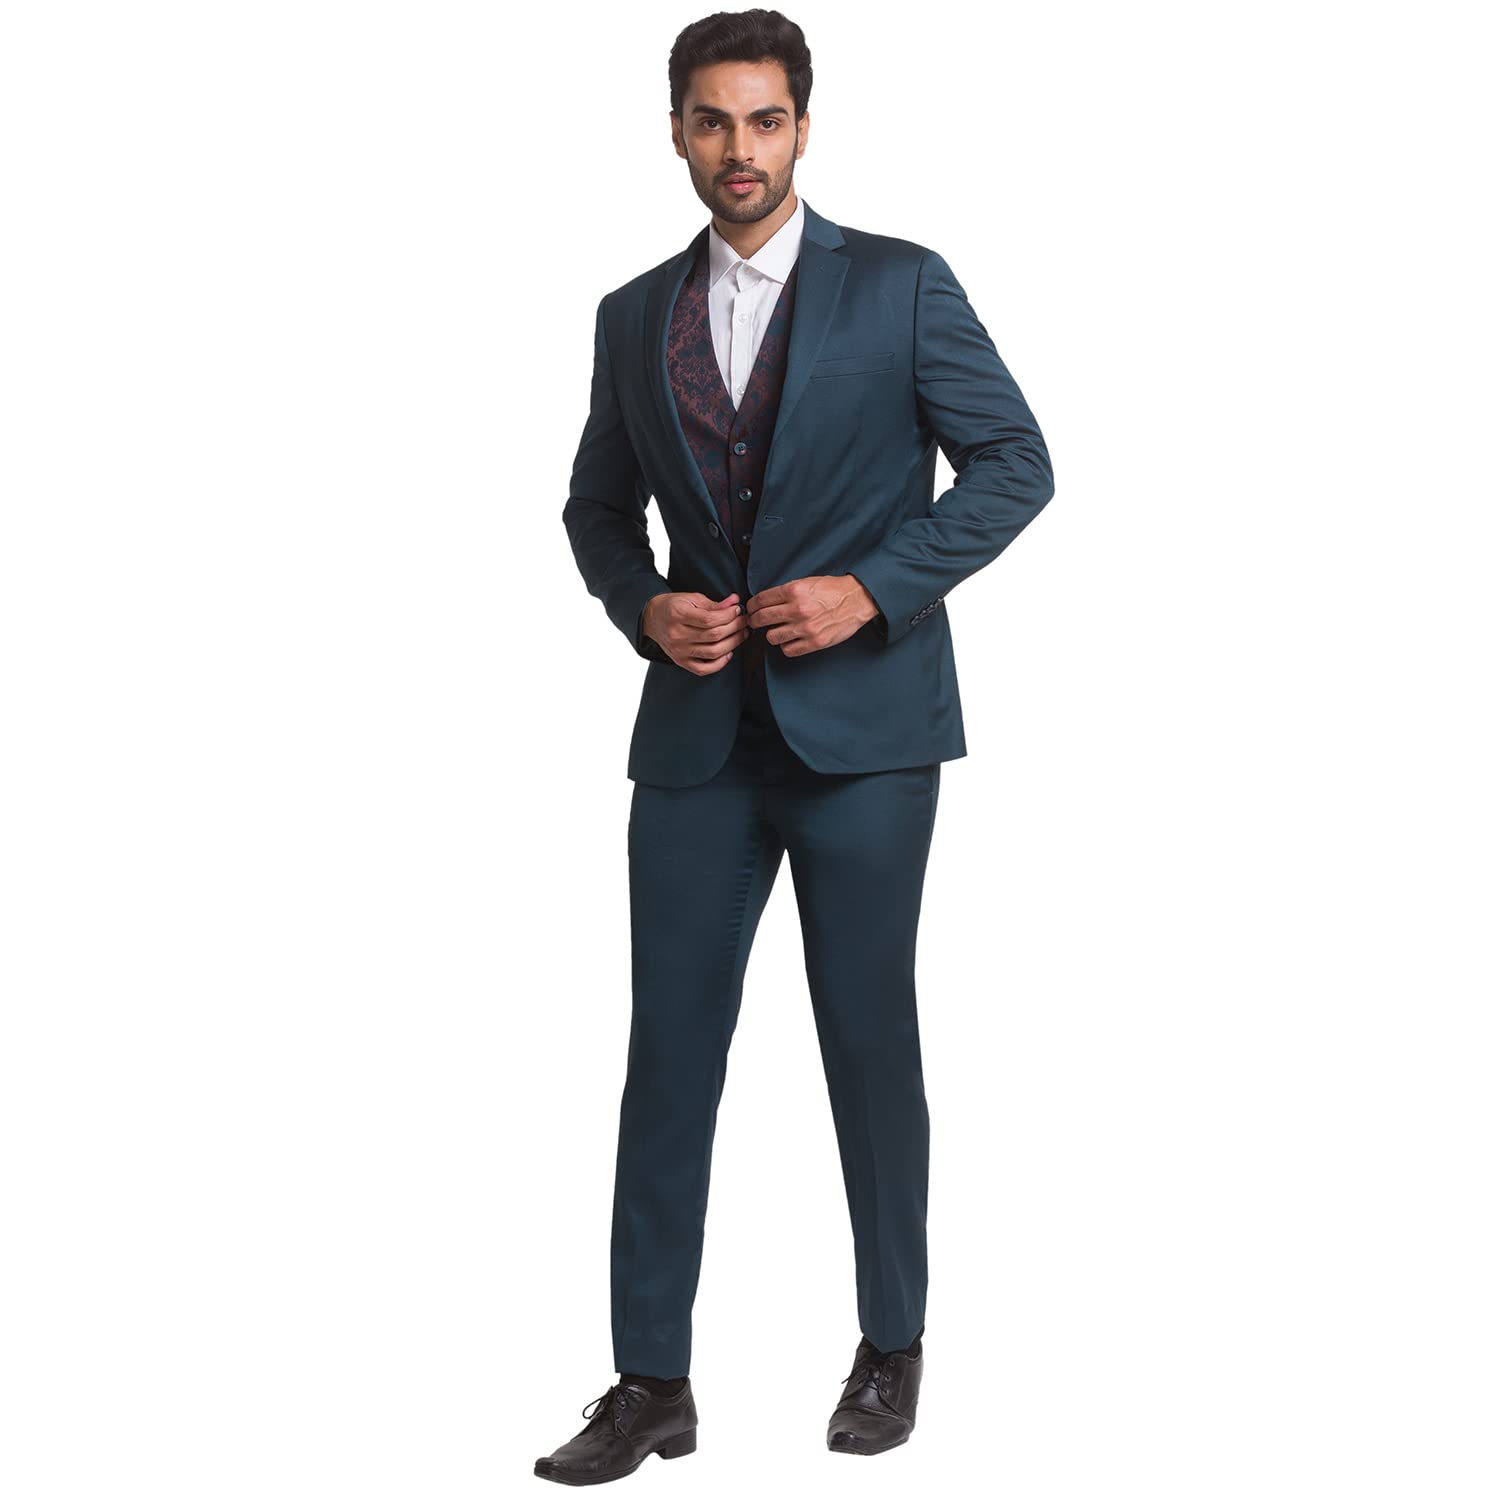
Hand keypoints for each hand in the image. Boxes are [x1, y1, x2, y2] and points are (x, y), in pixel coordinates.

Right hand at [643, 591, 749, 674]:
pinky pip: (703, 669)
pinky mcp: (681, 662)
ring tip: (742, 635)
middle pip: (713, 636)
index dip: (728, 616)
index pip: (709, 619)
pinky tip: (729, 653)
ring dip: (732, 644)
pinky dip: (719, 664)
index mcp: (677, 614)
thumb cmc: (674, 606)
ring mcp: (678, 651)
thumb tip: (735, 602)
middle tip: (744, 622)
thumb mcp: (692, 599)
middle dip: (735, 628)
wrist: (653, 619)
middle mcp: (676, 635)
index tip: (738, 610)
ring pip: (712, 652)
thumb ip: (714, 603)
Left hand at [745, 575, 878, 656]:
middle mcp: (798, 609)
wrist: (857, 600)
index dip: (751, 606)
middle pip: (761, 618)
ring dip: (772, 634)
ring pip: (772, 637)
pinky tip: (791, 639)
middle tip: (756, 621)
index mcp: (794, 591)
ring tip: (777, 630)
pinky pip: (788, 650)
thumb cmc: (832, 590)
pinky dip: (786, 645)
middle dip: (754, 620)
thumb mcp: (806, 582)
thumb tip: (764, 602)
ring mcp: (806, 628)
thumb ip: (786, 593)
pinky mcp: (815, 642)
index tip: (750, 609)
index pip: (761, 600)